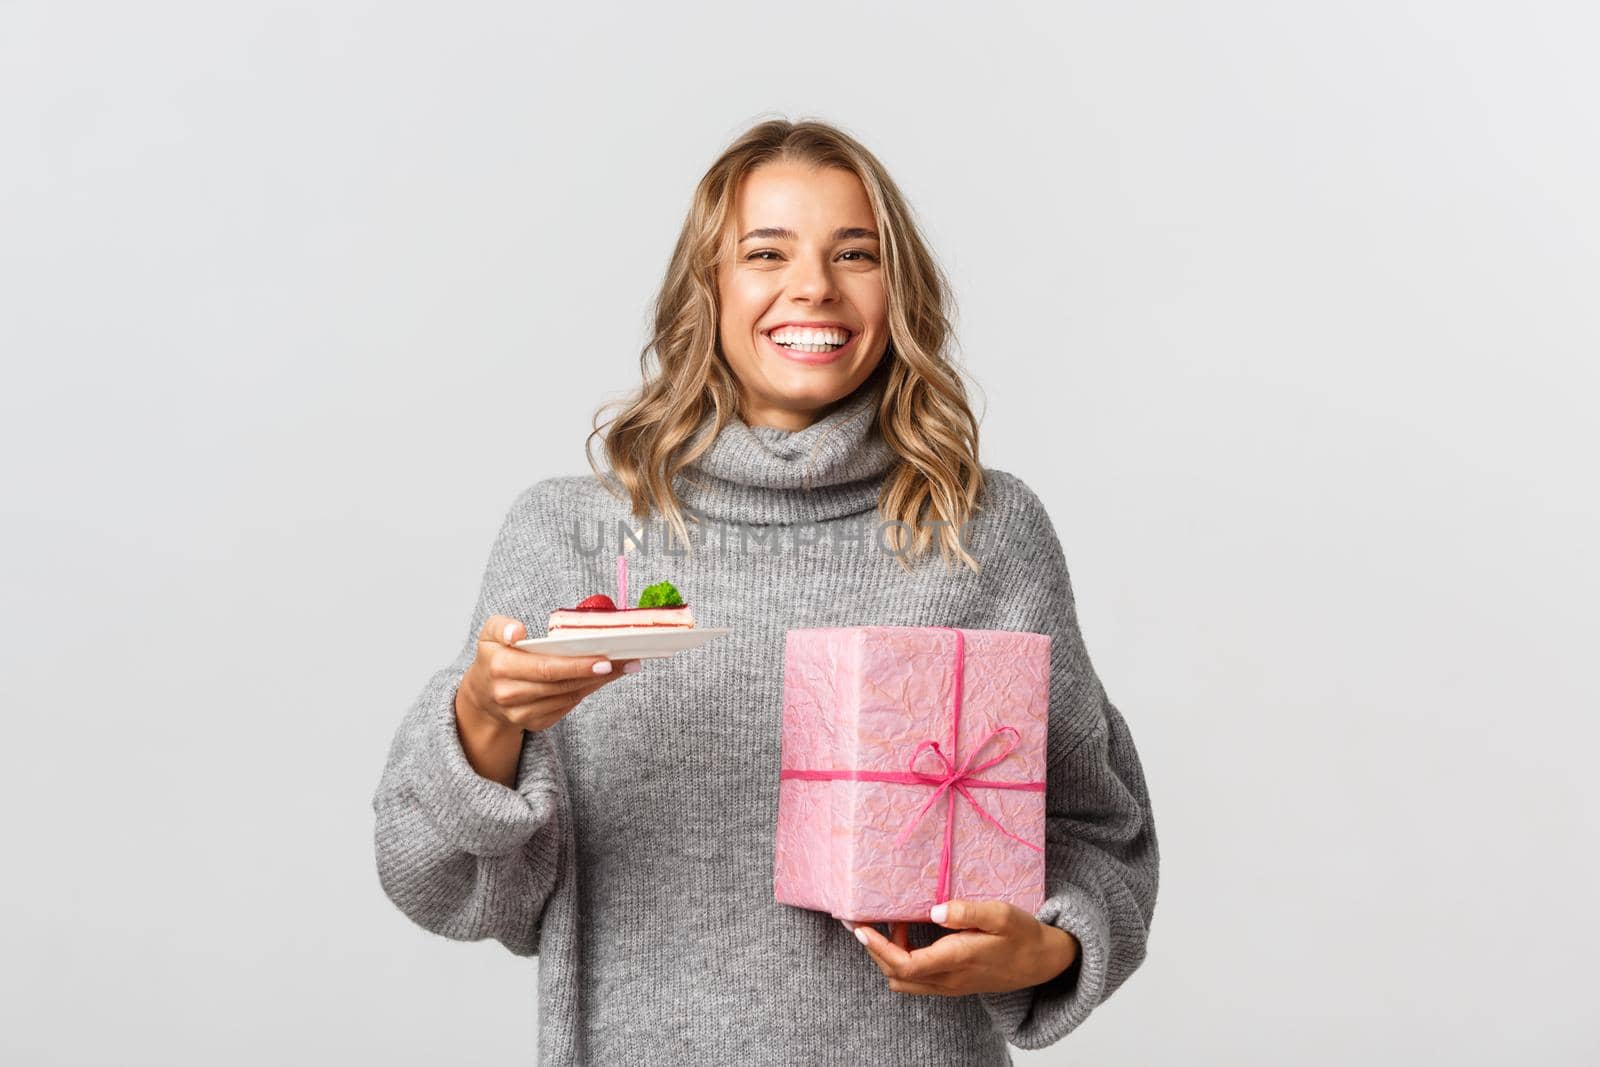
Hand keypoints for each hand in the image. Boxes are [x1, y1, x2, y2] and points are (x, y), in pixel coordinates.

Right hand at [457, 614, 640, 733]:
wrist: (483, 695)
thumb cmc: (494, 657)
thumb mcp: (489, 634)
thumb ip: (502, 626)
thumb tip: (518, 632)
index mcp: (501, 668)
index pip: (546, 669)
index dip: (576, 666)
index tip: (603, 659)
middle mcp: (510, 695)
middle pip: (562, 684)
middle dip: (596, 672)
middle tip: (624, 661)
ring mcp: (523, 714)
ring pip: (569, 697)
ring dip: (598, 682)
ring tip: (621, 666)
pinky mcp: (535, 723)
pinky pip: (567, 706)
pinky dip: (586, 691)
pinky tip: (603, 678)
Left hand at [846, 900, 1078, 996]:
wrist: (1043, 962)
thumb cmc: (1022, 934)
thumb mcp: (1001, 915)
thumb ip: (967, 912)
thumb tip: (934, 911)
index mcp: (957, 959)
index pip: (904, 965)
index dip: (877, 949)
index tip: (861, 928)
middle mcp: (949, 978)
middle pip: (896, 976)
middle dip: (874, 951)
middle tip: (861, 922)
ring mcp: (950, 985)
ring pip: (904, 981)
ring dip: (887, 957)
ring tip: (885, 926)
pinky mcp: (953, 984)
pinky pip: (917, 980)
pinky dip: (901, 961)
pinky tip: (906, 935)